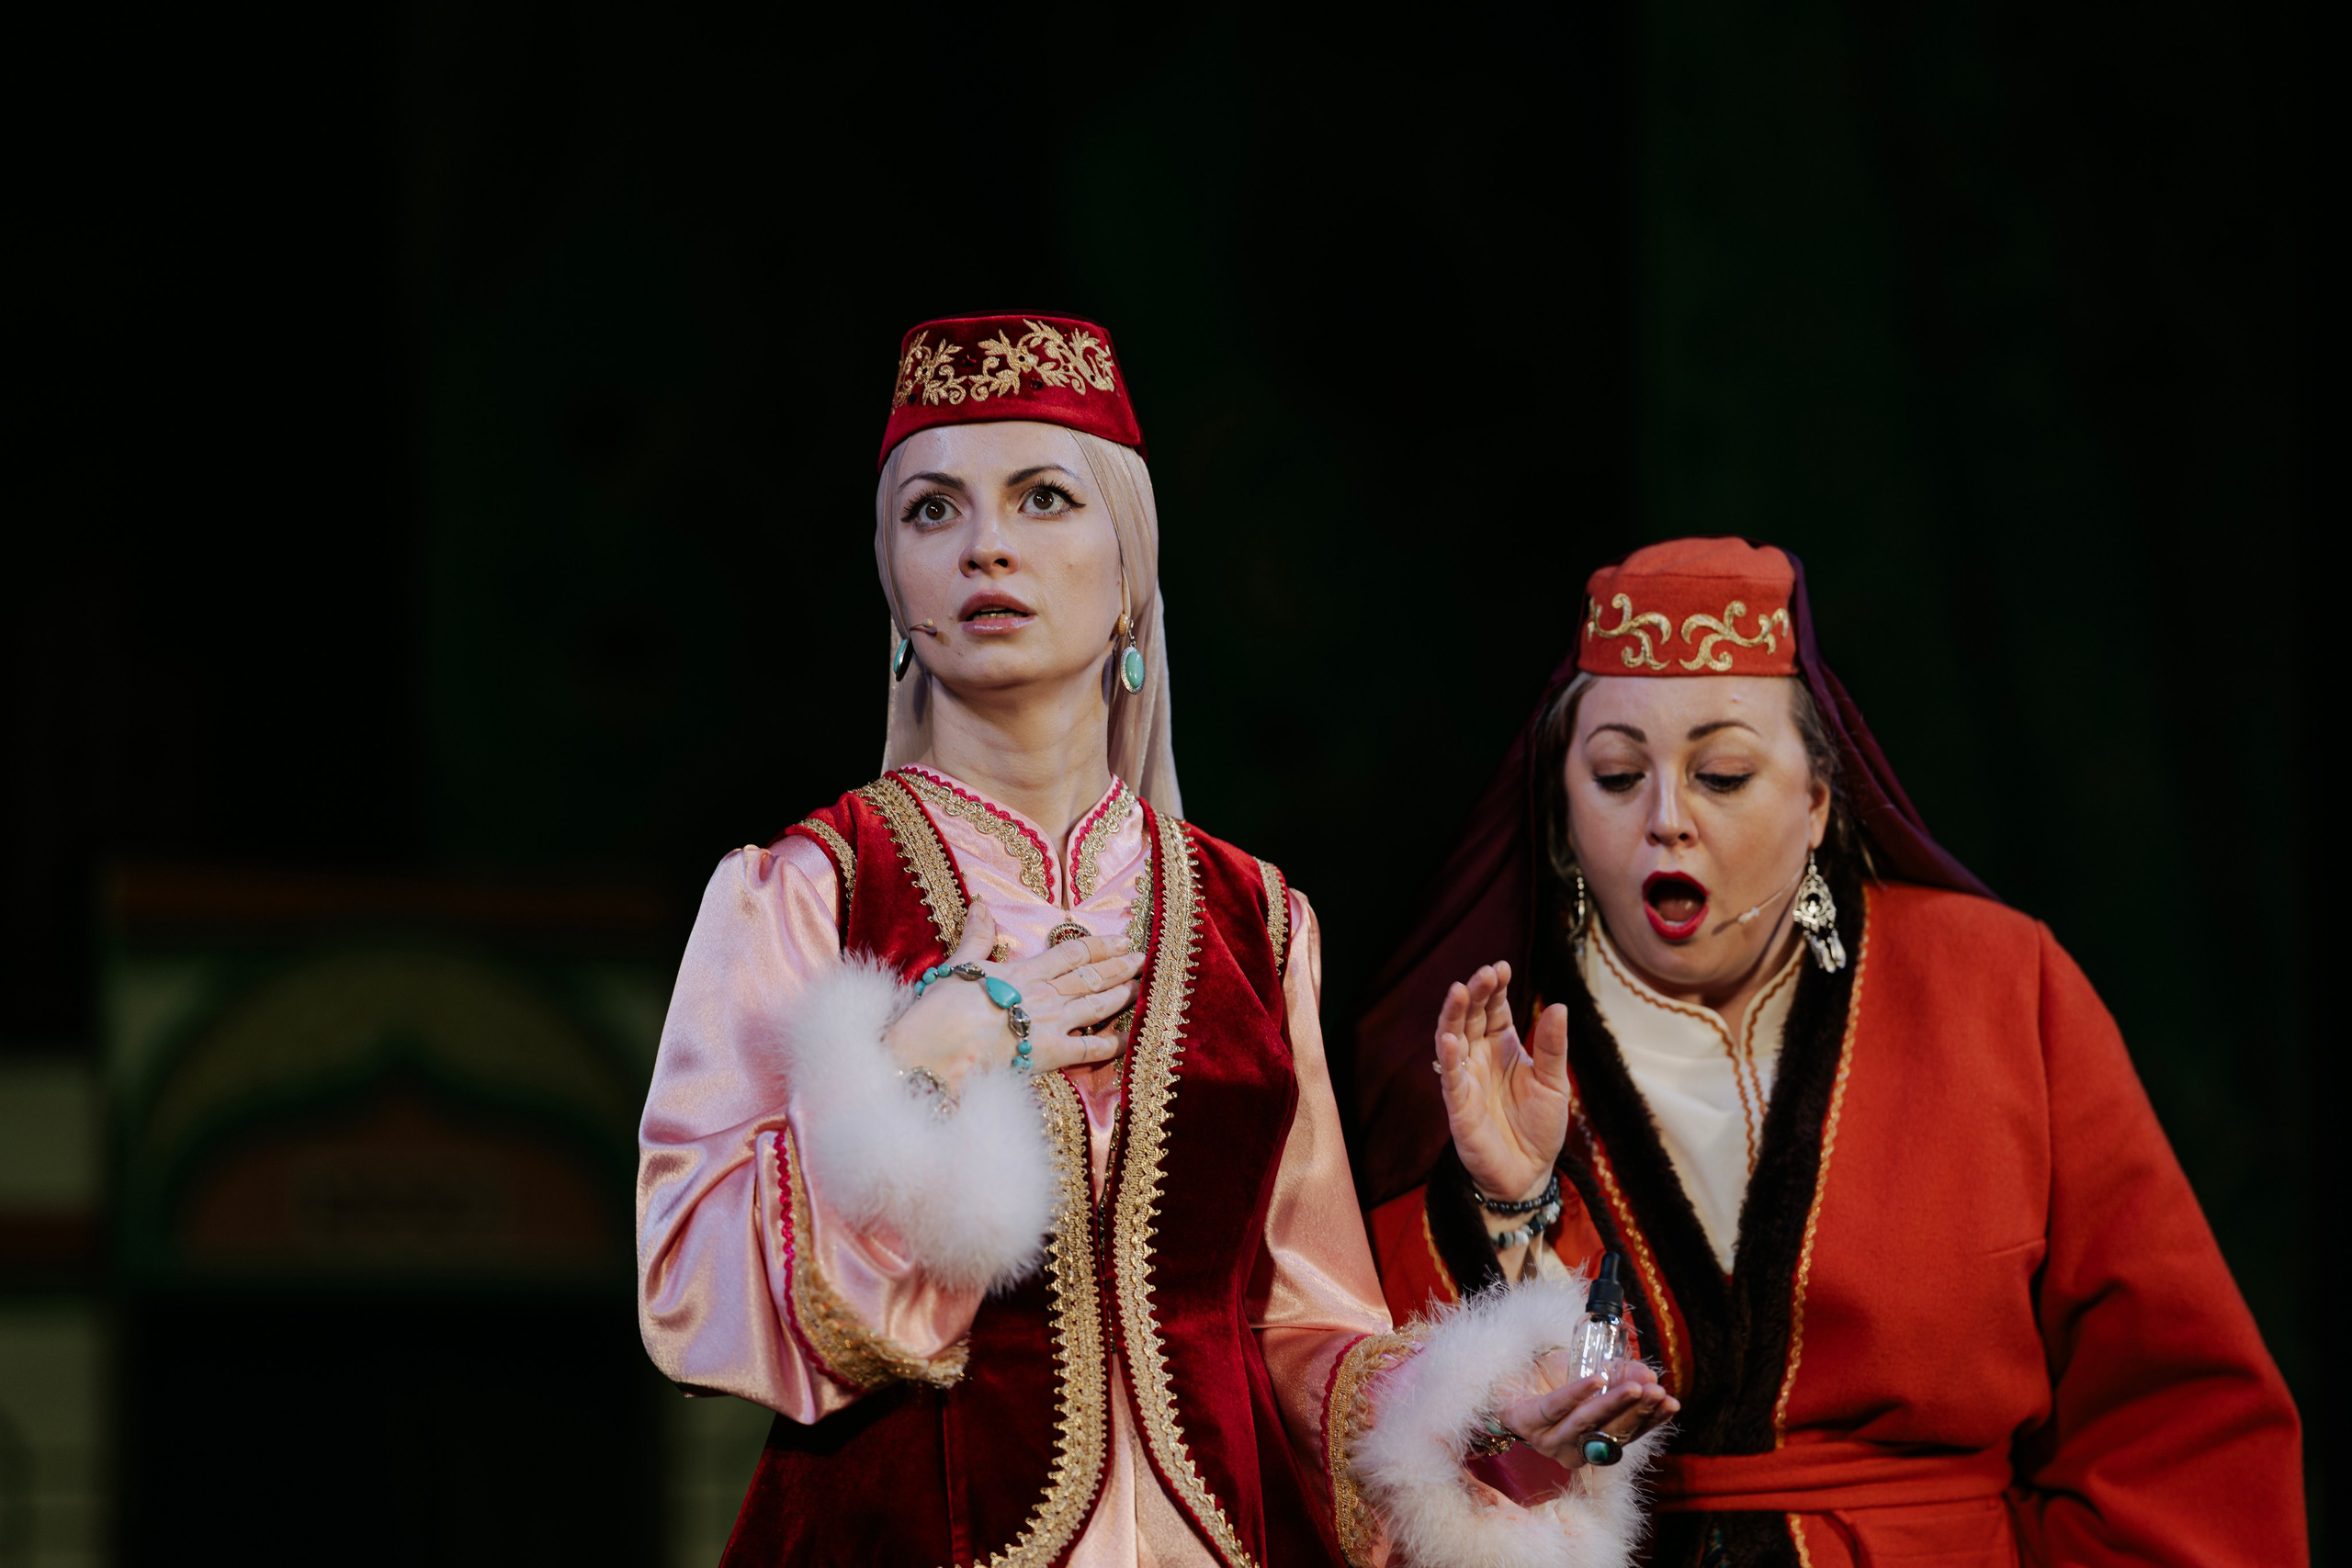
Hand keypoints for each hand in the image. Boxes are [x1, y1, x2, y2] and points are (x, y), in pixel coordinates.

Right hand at [883, 902, 1143, 1086]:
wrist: (938, 1047)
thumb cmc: (943, 1008)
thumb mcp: (960, 964)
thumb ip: (977, 936)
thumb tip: (982, 903)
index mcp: (1026, 971)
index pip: (1073, 952)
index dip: (1101, 945)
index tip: (1123, 940)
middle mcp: (1045, 994)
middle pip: (1091, 976)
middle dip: (1119, 967)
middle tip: (1142, 959)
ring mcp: (1051, 1024)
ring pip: (1097, 1006)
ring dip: (1120, 996)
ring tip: (1138, 988)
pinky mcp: (1050, 1054)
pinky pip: (1090, 1049)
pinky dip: (1111, 1044)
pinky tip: (1125, 1040)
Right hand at [1436, 961, 1570, 1205]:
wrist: (1529, 1173)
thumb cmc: (1540, 1127)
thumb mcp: (1555, 1083)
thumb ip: (1553, 1047)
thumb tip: (1559, 1005)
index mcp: (1503, 1046)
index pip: (1494, 1009)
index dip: (1495, 988)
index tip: (1502, 967)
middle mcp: (1480, 1057)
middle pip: (1470, 1016)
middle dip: (1475, 993)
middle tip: (1485, 973)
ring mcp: (1466, 1079)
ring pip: (1452, 1039)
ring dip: (1453, 1015)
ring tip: (1459, 990)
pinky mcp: (1459, 1106)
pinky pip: (1450, 1078)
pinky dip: (1448, 1059)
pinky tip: (1450, 1039)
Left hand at [1497, 1354, 1676, 1469]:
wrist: (1506, 1370)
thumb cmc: (1552, 1377)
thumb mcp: (1593, 1373)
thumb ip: (1621, 1376)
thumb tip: (1649, 1374)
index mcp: (1591, 1443)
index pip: (1627, 1436)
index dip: (1650, 1420)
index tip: (1671, 1403)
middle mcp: (1571, 1449)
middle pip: (1609, 1431)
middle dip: (1636, 1410)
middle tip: (1655, 1391)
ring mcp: (1547, 1439)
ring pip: (1585, 1422)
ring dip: (1612, 1403)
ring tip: (1634, 1386)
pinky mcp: (1525, 1421)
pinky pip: (1555, 1408)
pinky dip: (1576, 1393)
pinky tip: (1595, 1379)